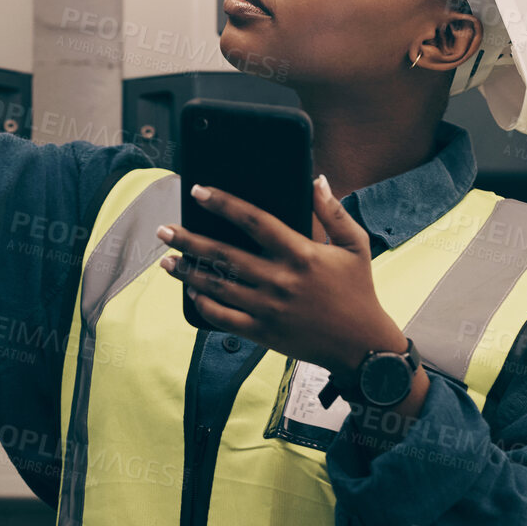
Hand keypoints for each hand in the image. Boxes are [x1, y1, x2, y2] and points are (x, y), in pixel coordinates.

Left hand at [156, 176, 423, 407]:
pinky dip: (204, 304)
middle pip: (224, 255)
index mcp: (302, 253)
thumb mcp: (356, 245)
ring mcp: (269, 309)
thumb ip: (333, 211)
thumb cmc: (359, 290)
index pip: (254, 220)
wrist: (362, 346)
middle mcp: (280, 280)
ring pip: (217, 287)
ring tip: (166, 260)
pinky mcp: (264, 333)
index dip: (224, 203)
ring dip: (188, 272)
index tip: (199, 191)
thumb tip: (317, 179)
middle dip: (189, 240)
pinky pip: (224, 318)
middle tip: (164, 230)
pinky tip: (192, 291)